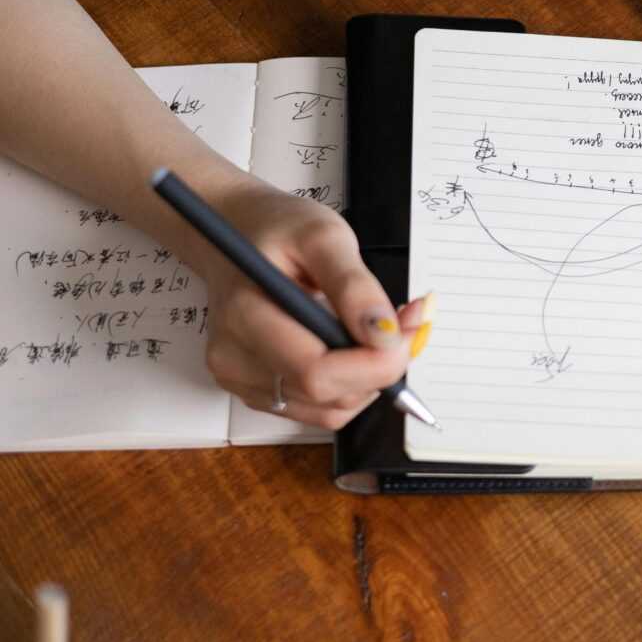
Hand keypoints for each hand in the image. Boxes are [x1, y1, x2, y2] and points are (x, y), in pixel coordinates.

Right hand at [195, 180, 430, 428]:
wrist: (238, 235)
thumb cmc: (277, 231)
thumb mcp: (324, 236)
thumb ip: (354, 286)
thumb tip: (383, 334)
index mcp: (244, 316)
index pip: (315, 373)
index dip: (373, 364)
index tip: (405, 330)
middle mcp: (234, 359)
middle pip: (326, 396)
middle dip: (379, 367)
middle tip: (404, 324)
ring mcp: (242, 380)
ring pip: (330, 411)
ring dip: (370, 378)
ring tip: (378, 330)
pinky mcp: (259, 392)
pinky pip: (321, 409)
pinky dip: (352, 384)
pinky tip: (356, 346)